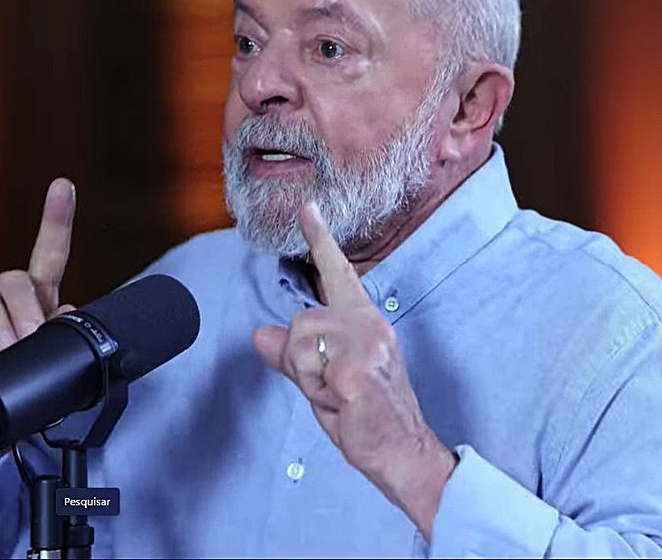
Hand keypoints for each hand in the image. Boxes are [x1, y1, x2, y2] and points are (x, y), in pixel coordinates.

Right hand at [0, 178, 76, 494]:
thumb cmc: (19, 388)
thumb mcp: (47, 366)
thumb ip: (62, 340)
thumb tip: (68, 314)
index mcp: (37, 301)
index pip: (50, 253)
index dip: (57, 220)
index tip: (64, 186)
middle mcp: (5, 296)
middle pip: (19, 278)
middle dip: (28, 310)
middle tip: (31, 341)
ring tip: (5, 349)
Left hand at [251, 202, 455, 539]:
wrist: (403, 451)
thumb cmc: (366, 416)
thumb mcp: (323, 380)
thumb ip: (292, 355)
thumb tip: (258, 335)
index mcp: (363, 321)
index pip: (339, 273)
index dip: (321, 240)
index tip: (308, 208)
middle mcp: (369, 323)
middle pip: (299, 321)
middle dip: (301, 361)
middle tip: (331, 388)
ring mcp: (367, 343)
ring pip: (299, 344)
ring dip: (308, 378)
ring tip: (338, 395)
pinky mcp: (358, 368)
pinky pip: (309, 370)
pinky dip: (318, 392)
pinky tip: (344, 402)